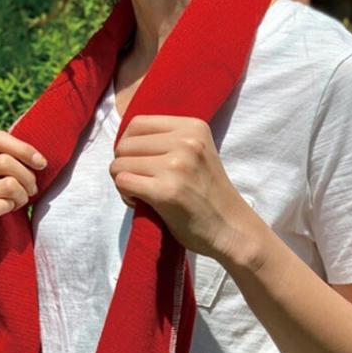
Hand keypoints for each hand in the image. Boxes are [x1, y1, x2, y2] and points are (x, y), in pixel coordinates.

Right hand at [0, 130, 47, 248]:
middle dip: (28, 178)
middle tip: (33, 190)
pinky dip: (11, 209)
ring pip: (8, 184)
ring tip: (20, 202)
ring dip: (22, 196)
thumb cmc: (12, 194)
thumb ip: (19, 156)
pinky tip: (8, 212)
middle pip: (5, 162)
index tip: (43, 164)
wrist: (1, 231)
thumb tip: (41, 158)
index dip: (24, 149)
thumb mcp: (14, 170)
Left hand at [109, 114, 253, 259]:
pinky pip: (122, 182)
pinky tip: (141, 203)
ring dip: (123, 181)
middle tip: (141, 183)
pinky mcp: (166, 191)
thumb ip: (168, 141)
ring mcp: (176, 166)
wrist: (232, 229)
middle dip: (124, 165)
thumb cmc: (209, 195)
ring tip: (143, 194)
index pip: (138, 123)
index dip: (129, 145)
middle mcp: (186, 141)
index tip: (141, 164)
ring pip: (119, 164)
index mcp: (193, 127)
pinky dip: (125, 195)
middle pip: (125, 144)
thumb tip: (124, 142)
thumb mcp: (196, 154)